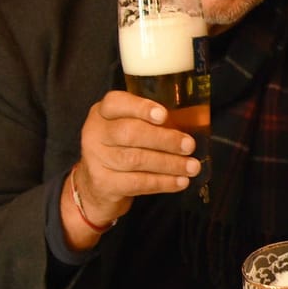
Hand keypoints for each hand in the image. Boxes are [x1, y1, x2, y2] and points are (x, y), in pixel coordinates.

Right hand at [61, 90, 200, 247]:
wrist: (97, 186)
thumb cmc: (123, 149)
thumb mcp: (130, 127)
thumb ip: (151, 122)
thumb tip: (191, 124)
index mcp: (104, 112)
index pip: (116, 102)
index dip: (141, 108)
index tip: (164, 115)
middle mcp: (95, 132)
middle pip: (130, 133)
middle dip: (164, 139)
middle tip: (190, 146)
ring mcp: (96, 159)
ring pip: (135, 160)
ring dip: (169, 163)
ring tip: (192, 167)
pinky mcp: (103, 183)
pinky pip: (137, 182)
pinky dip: (162, 182)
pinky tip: (180, 181)